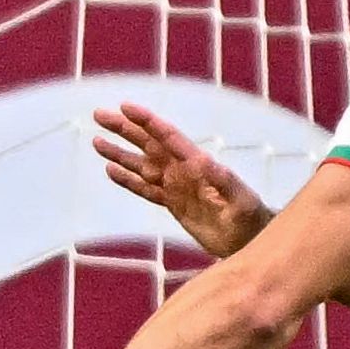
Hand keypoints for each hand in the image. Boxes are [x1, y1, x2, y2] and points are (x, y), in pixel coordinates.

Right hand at [94, 102, 268, 257]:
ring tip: (97, 141)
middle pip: (148, 144)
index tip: (125, 107)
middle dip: (125, 129)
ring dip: (120, 153)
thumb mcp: (240, 200)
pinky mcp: (174, 204)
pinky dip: (128, 181)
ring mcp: (177, 186)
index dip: (146, 121)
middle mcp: (183, 170)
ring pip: (142, 165)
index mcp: (197, 164)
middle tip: (99, 115)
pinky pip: (145, 190)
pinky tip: (111, 171)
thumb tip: (204, 162)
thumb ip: (224, 181)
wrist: (251, 241)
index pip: (168, 136)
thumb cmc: (252, 219)